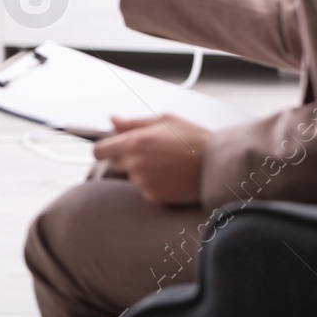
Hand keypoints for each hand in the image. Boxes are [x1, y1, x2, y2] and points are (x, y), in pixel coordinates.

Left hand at [91, 114, 209, 205]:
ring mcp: (144, 182)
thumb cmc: (194, 140)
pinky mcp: (154, 197)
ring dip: (142, 171)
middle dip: (126, 157)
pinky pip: (145, 189)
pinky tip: (170, 175)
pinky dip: (154, 184)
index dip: (102, 148)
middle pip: (115, 163)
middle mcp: (135, 164)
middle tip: (150, 151)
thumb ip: (133, 122)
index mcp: (135, 142)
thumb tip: (113, 120)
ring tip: (166, 163)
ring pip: (132, 176)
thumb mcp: (164, 120)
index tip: (108, 148)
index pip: (99, 150)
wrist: (217, 166)